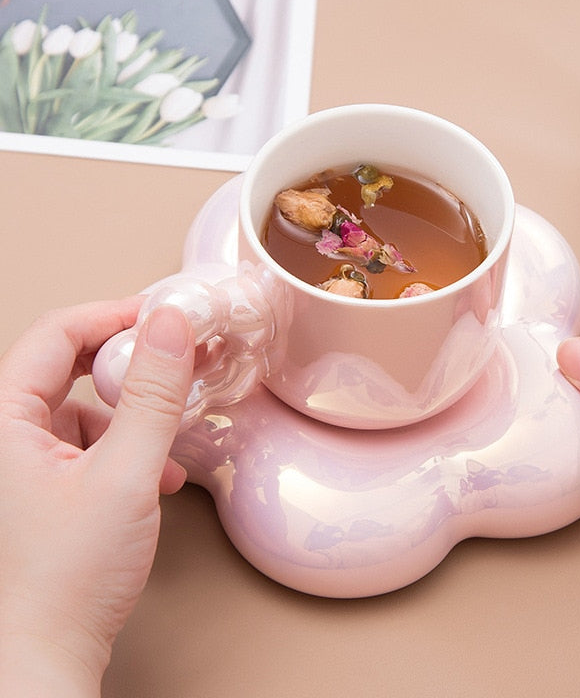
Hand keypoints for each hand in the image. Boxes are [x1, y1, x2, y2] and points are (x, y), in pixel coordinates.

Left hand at [0, 299, 194, 696]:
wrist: (46, 657)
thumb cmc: (67, 579)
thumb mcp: (126, 475)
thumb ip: (152, 396)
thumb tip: (171, 328)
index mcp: (1, 424)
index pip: (54, 335)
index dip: (112, 316)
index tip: (162, 317)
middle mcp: (4, 438)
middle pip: (64, 365)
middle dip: (124, 361)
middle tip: (169, 356)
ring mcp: (21, 464)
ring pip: (80, 406)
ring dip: (131, 414)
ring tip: (166, 439)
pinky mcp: (42, 487)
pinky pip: (87, 443)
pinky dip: (127, 447)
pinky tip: (157, 477)